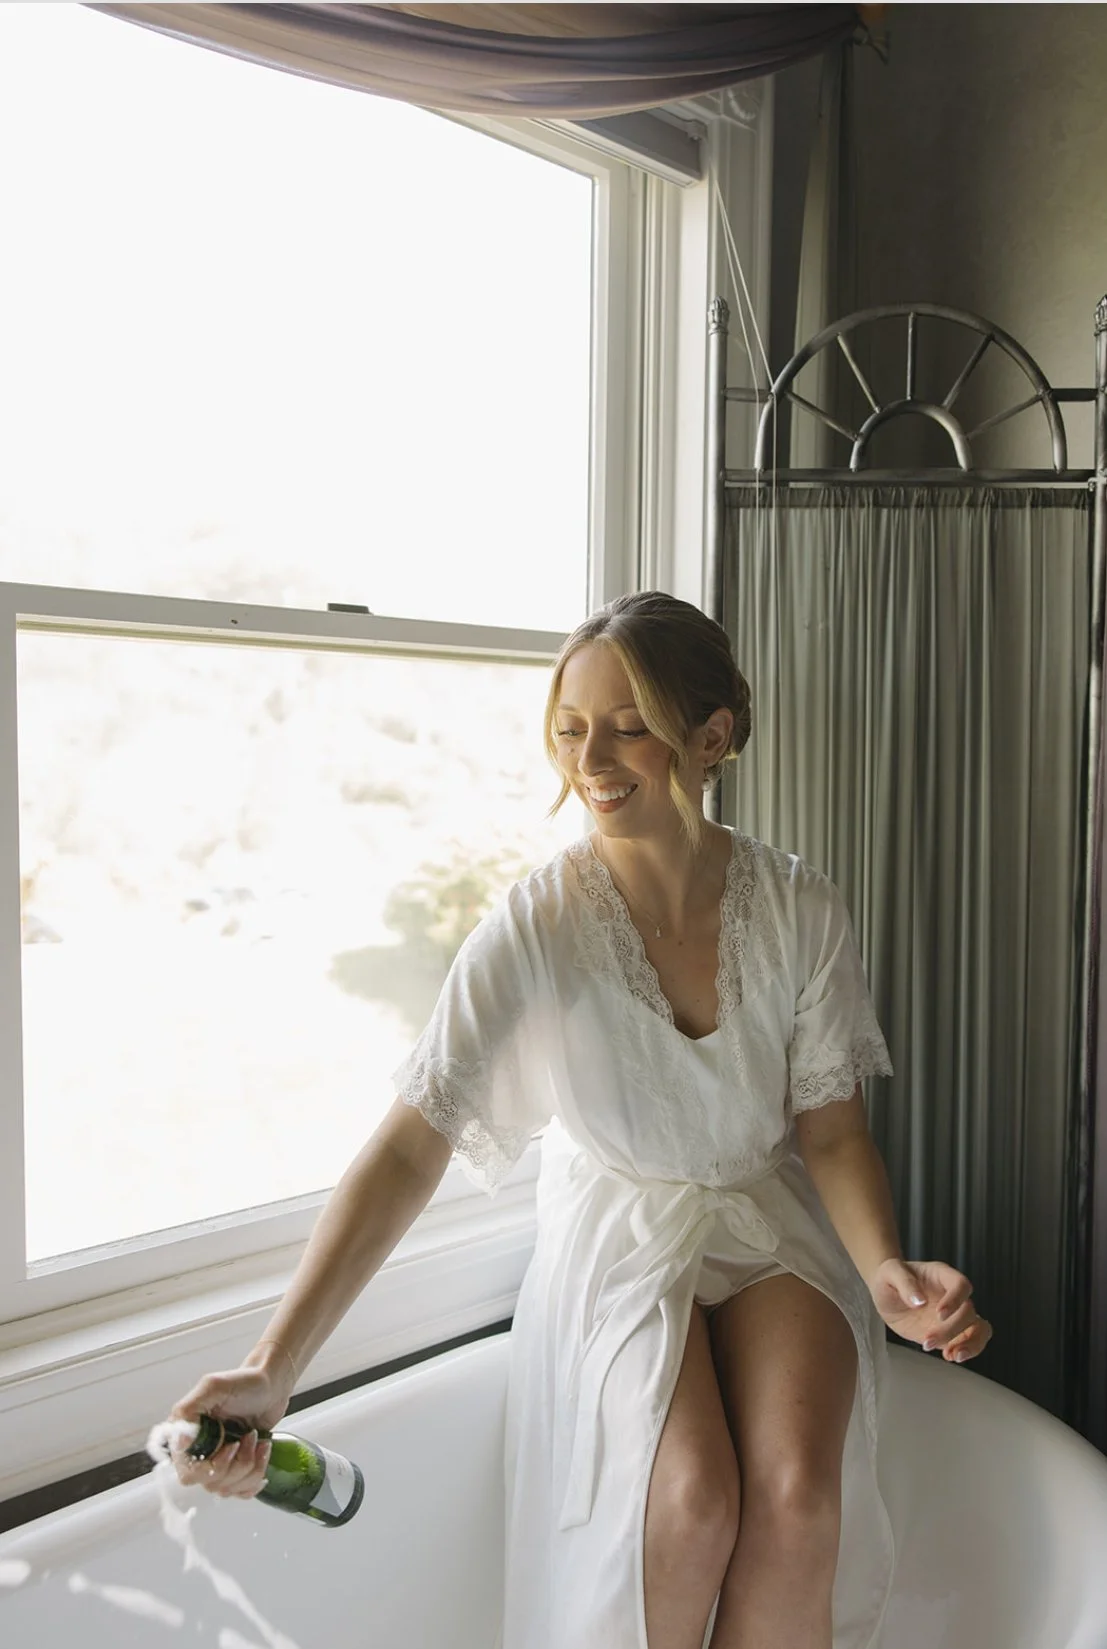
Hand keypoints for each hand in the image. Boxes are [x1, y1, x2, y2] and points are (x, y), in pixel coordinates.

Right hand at [163, 1350, 294, 1500]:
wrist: (272, 1385)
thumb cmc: (245, 1382)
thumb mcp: (214, 1387)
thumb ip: (190, 1410)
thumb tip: (180, 1443)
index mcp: (188, 1436)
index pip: (188, 1472)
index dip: (212, 1466)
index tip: (232, 1445)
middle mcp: (199, 1453)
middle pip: (210, 1483)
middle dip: (237, 1465)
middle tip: (251, 1438)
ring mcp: (219, 1463)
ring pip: (227, 1489)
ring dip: (250, 1467)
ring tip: (259, 1440)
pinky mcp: (237, 1469)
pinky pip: (240, 1492)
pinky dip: (255, 1479)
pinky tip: (263, 1457)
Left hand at [869, 1258, 992, 1363]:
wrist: (886, 1295)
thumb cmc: (889, 1278)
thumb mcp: (889, 1272)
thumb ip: (904, 1282)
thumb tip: (919, 1300)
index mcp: (942, 1276)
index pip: (961, 1285)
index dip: (956, 1300)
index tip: (939, 1314)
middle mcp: (953, 1296)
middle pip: (969, 1312)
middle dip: (951, 1329)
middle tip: (927, 1340)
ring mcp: (954, 1316)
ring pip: (980, 1329)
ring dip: (971, 1344)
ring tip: (952, 1356)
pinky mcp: (950, 1334)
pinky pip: (969, 1343)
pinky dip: (964, 1351)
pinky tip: (948, 1356)